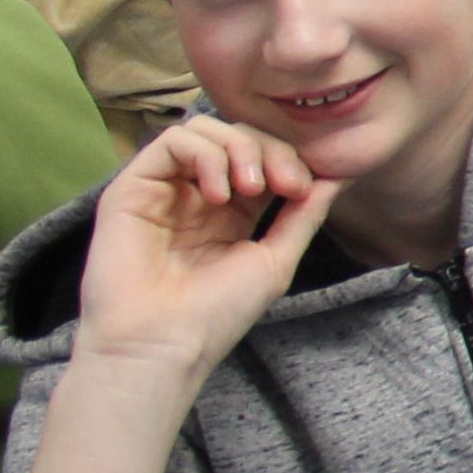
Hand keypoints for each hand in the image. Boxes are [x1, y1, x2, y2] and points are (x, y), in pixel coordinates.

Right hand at [34, 121, 337, 472]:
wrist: (162, 343)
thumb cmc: (217, 312)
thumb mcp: (275, 257)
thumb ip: (305, 213)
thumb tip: (340, 173)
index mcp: (232, 210)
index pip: (264, 155)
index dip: (289, 159)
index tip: (303, 189)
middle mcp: (195, 194)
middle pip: (238, 135)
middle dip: (271, 150)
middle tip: (283, 186)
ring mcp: (163, 189)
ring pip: (205, 130)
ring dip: (240, 148)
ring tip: (250, 189)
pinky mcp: (131, 187)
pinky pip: (171, 140)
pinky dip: (206, 154)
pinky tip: (219, 194)